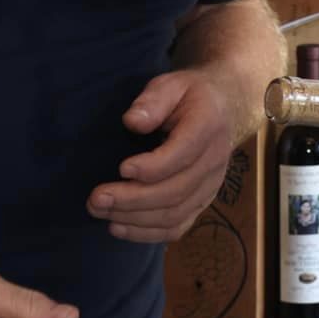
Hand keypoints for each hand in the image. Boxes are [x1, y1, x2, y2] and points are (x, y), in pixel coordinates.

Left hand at [89, 68, 237, 241]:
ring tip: (100, 212)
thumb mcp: (172, 84)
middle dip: (132, 199)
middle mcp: (215, 161)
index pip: (183, 154)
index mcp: (208, 126)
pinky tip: (118, 227)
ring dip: (134, 219)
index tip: (121, 168)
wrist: (222, 109)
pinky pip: (177, 227)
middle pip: (175, 191)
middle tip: (96, 199)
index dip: (152, 167)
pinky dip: (147, 233)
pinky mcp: (202, 202)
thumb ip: (153, 101)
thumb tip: (132, 121)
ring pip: (174, 214)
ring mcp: (211, 186)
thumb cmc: (188, 96)